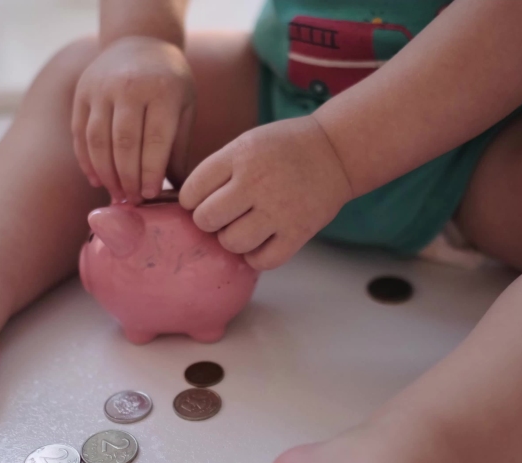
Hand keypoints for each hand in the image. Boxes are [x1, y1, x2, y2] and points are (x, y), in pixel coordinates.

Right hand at [72, 36, 194, 202]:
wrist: (140, 41)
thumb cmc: (170, 82)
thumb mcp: (184, 107)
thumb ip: (179, 147)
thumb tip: (181, 190)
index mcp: (162, 90)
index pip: (154, 139)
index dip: (151, 171)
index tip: (150, 195)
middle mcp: (129, 87)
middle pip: (124, 143)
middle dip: (128, 178)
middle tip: (133, 201)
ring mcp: (101, 88)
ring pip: (98, 140)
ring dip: (106, 173)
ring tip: (116, 194)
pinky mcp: (82, 92)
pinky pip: (80, 133)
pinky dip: (86, 160)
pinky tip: (96, 179)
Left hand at [179, 116, 352, 269]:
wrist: (336, 152)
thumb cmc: (284, 148)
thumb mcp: (246, 143)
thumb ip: (218, 170)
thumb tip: (185, 205)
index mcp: (240, 156)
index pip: (191, 191)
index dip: (191, 201)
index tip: (203, 200)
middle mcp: (257, 182)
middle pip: (206, 220)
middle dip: (208, 221)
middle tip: (223, 216)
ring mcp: (279, 209)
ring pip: (231, 243)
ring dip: (231, 240)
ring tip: (243, 227)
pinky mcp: (299, 232)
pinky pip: (262, 261)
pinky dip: (256, 257)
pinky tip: (260, 242)